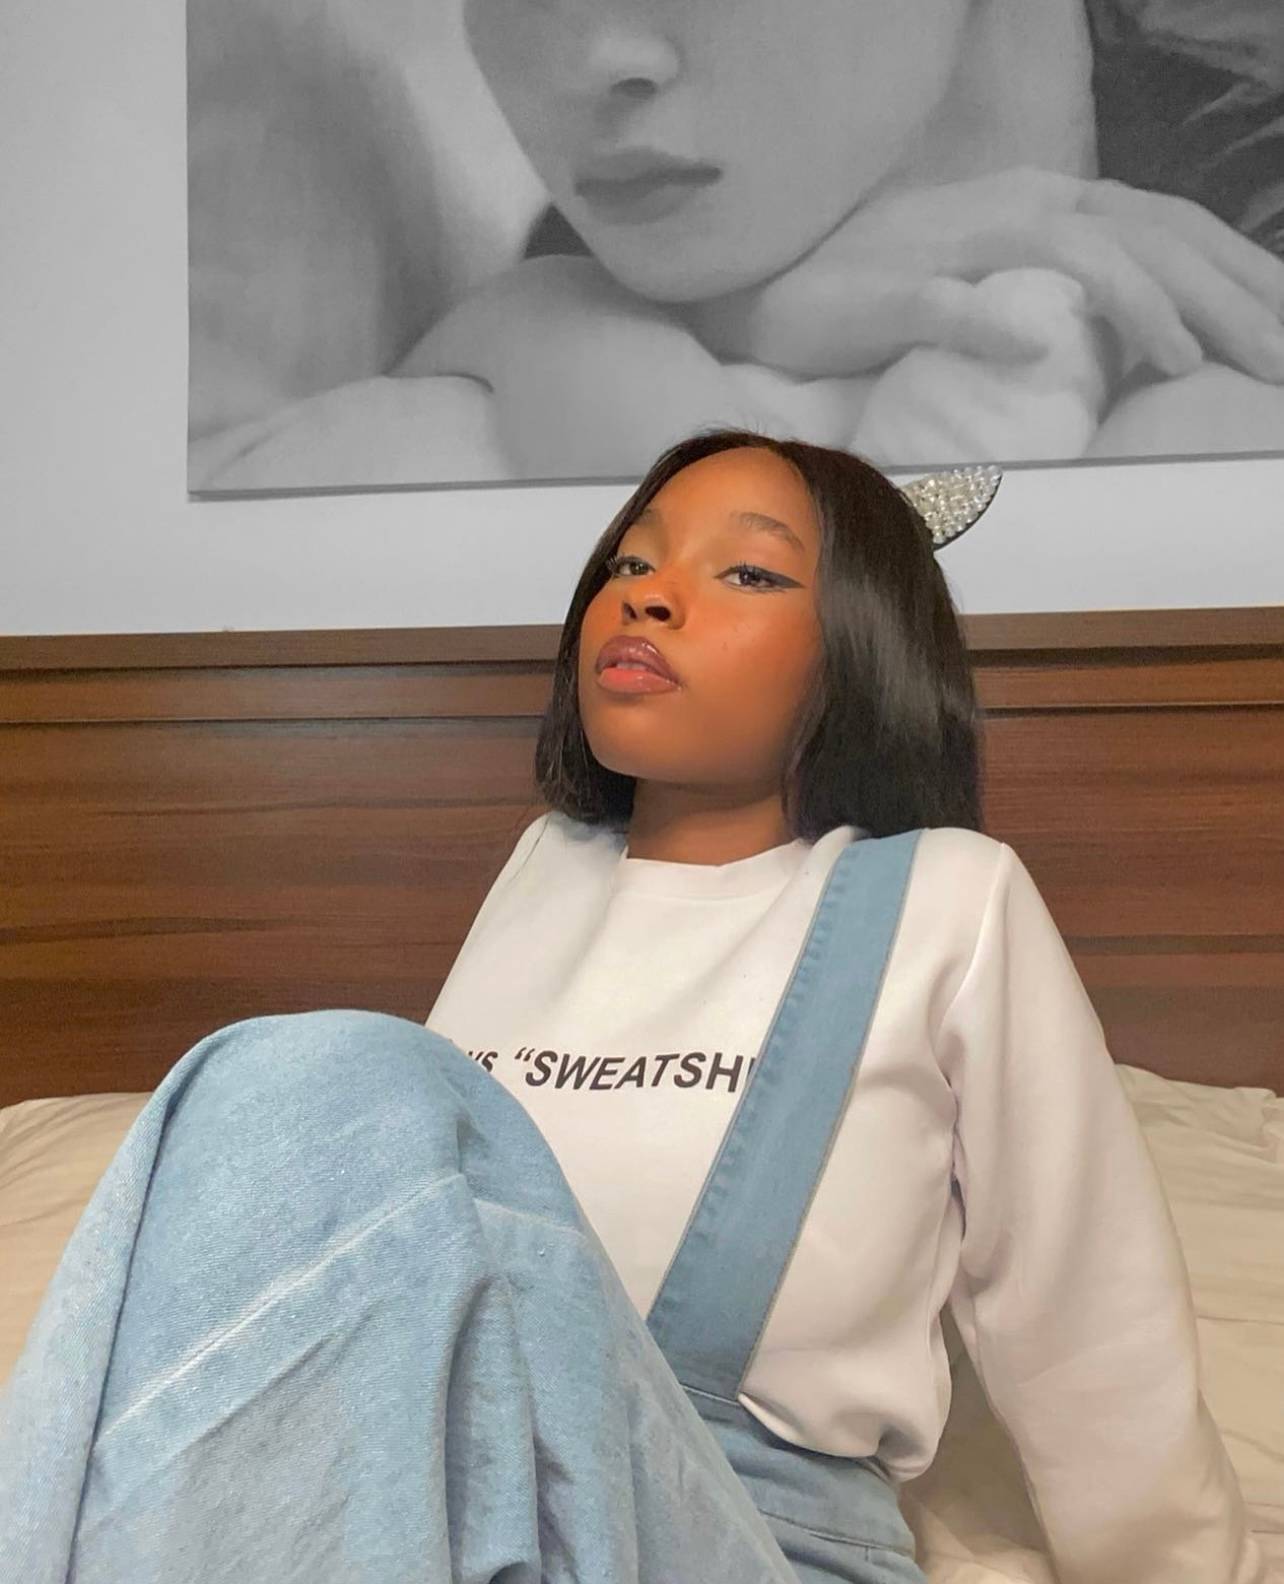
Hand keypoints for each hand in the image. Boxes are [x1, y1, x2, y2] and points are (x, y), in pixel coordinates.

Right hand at [685, 168, 1283, 383]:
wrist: (767, 287)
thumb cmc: (880, 292)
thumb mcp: (990, 277)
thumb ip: (1059, 289)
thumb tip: (1135, 332)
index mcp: (1042, 202)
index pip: (1161, 225)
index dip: (1232, 270)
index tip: (1281, 327)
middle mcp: (1011, 205)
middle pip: (1141, 234)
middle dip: (1220, 293)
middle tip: (1274, 356)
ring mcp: (950, 243)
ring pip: (1069, 252)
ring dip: (1136, 303)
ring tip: (1185, 360)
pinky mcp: (888, 290)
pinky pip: (945, 302)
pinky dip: (993, 321)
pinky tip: (1034, 347)